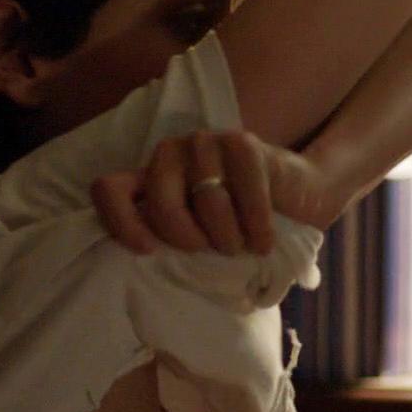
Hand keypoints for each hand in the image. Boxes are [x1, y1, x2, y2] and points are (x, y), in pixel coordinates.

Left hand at [92, 130, 278, 254]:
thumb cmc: (243, 222)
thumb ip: (170, 239)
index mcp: (151, 177)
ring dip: (230, 236)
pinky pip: (245, 195)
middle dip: (189, 238)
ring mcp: (206, 143)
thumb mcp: (199, 235)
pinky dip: (257, 227)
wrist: (302, 193)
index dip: (121, 223)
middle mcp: (170, 154)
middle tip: (213, 249)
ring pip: (207, 200)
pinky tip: (264, 241)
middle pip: (161, 202)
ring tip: (244, 245)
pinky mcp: (243, 144)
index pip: (109, 189)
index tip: (149, 250)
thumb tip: (150, 267)